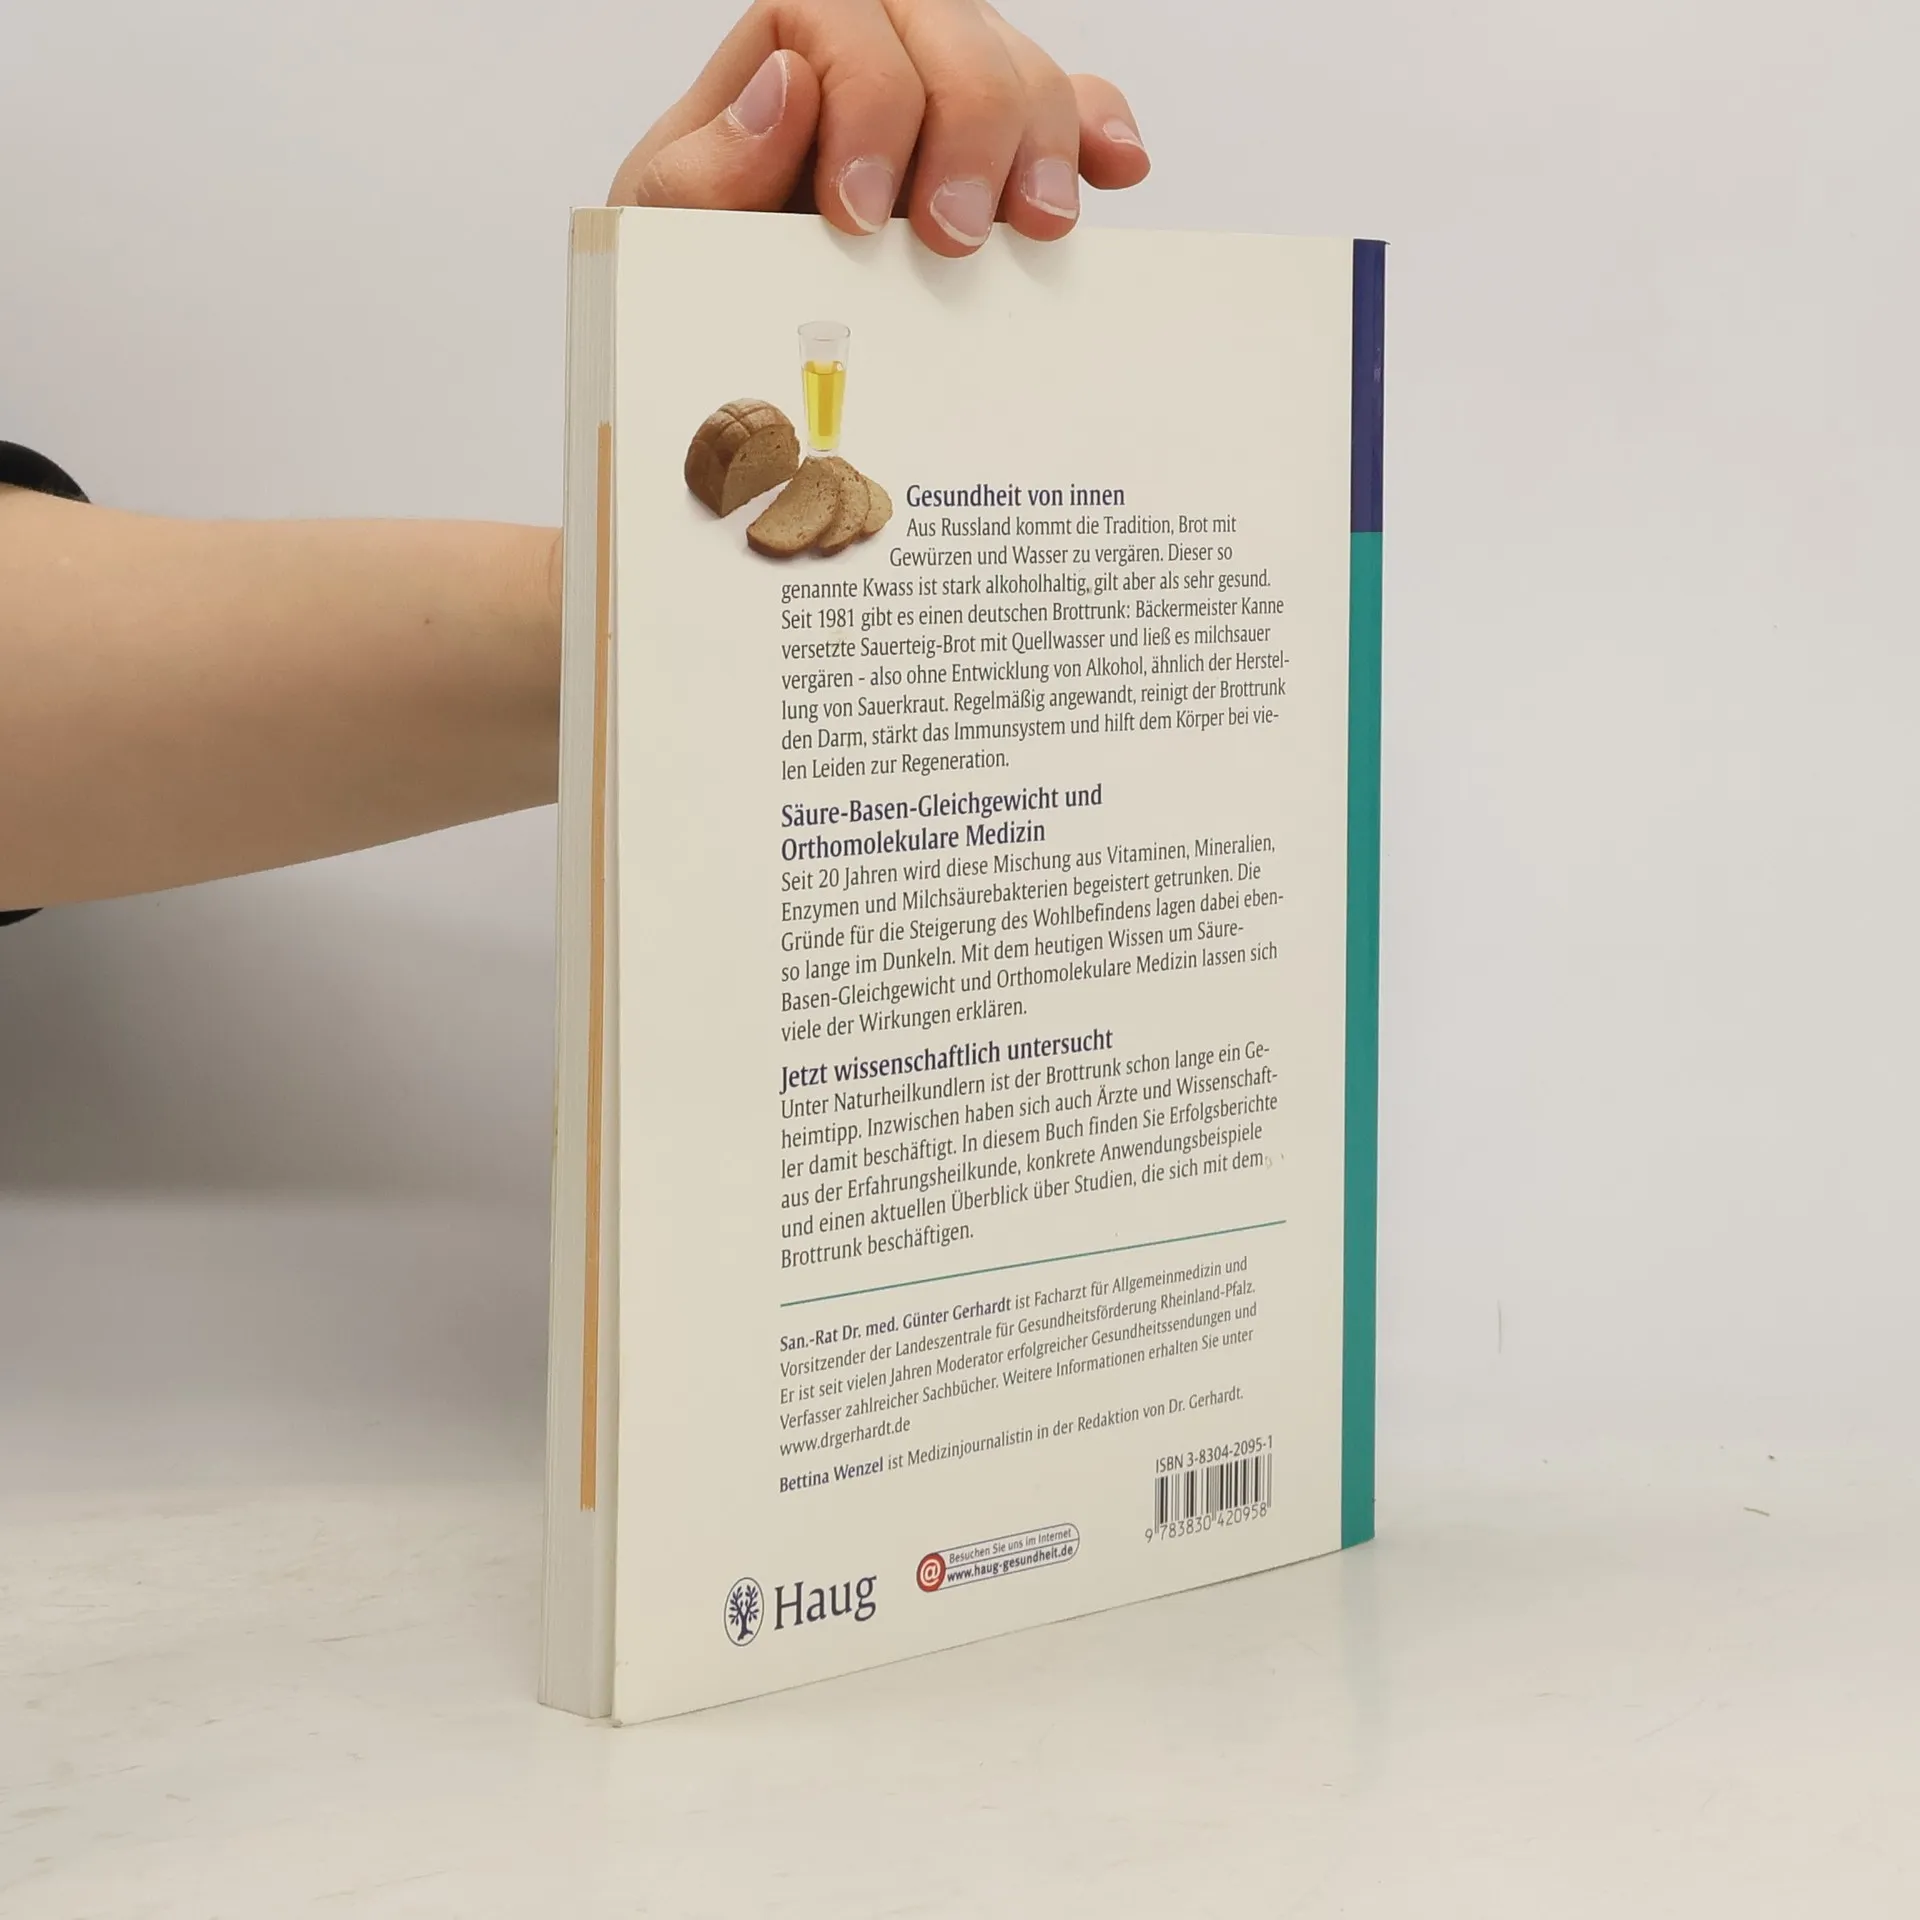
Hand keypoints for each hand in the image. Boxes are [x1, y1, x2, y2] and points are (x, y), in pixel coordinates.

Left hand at [608, 0, 1148, 255]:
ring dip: (1041, 143)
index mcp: (783, 57)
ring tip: (1035, 229)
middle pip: (950, 28)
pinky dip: (1098, 131)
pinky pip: (1071, 107)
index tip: (859, 213)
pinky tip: (1115, 169)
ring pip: (1018, 68)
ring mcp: (947, 105)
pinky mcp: (1002, 159)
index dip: (867, 101)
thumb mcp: (666, 227)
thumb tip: (790, 83)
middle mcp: (875, 61)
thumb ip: (707, 164)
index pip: (840, 14)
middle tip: (952, 236)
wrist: (730, 332)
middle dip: (965, 128)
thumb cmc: (695, 271)